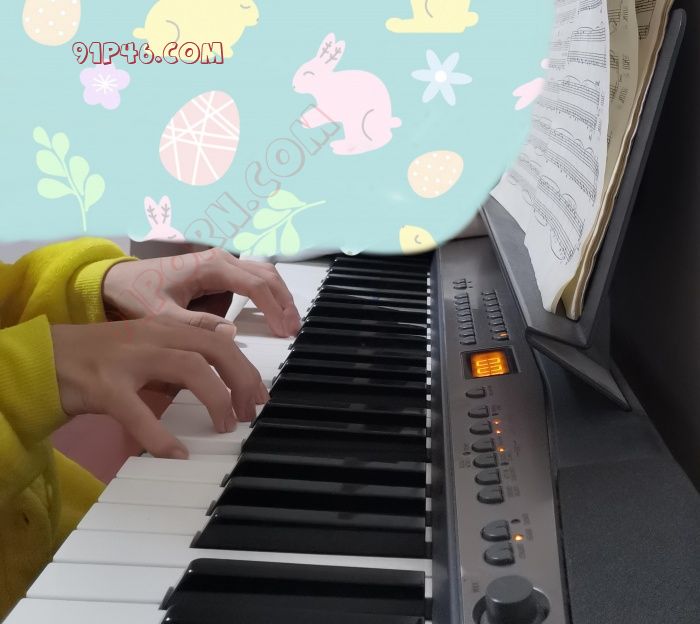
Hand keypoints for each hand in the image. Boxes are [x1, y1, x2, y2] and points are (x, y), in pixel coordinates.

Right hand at [51, 319, 268, 458]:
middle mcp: (153, 335)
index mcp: (165, 327)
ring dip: (216, 398)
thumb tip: (226, 344)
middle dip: (242, 380)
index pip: (219, 340)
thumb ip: (182, 346)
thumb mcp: (147, 343)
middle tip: (250, 411)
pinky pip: (138, 412)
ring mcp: (129, 358)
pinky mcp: (104, 386)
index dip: (246, 367)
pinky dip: (160, 436)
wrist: (44, 358)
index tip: (259, 395)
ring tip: (225, 426)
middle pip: (214, 349)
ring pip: (189, 368)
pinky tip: (176, 454)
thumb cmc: (100, 355)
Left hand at [102, 249, 301, 337]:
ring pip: (264, 275)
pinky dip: (267, 295)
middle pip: (267, 276)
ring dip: (279, 297)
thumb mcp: (161, 315)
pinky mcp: (219, 271)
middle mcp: (221, 260)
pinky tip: (273, 313)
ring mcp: (221, 263)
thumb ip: (195, 324)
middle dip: (284, 301)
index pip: (255, 285)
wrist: (117, 280)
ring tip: (289, 323)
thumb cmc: (137, 294)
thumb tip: (231, 333)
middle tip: (294, 329)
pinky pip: (252, 279)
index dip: (273, 308)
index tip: (284, 331)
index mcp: (212, 267)